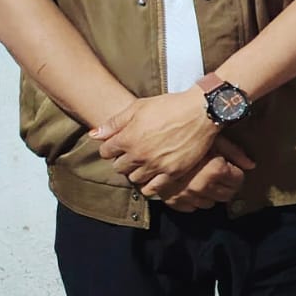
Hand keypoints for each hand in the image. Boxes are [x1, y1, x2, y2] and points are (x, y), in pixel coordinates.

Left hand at [96, 88, 217, 193]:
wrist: (201, 112)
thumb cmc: (169, 106)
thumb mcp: (138, 107)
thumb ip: (114, 122)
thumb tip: (94, 134)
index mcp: (127, 138)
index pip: (106, 152)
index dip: (110, 148)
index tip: (118, 145)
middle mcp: (139, 155)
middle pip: (119, 167)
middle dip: (122, 160)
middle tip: (132, 153)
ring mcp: (156, 165)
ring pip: (134, 179)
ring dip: (136, 172)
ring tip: (144, 164)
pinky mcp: (172, 173)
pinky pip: (153, 189)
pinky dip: (148, 186)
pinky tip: (152, 177)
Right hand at [155, 136, 254, 209]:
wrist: (155, 135)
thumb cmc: (189, 134)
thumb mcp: (214, 138)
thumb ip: (235, 152)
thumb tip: (252, 165)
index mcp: (216, 170)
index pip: (238, 181)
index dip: (237, 174)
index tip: (233, 170)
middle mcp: (201, 186)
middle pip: (226, 195)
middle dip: (227, 186)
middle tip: (222, 176)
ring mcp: (185, 194)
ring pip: (207, 203)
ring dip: (209, 194)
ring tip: (206, 180)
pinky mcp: (170, 199)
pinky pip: (187, 207)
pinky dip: (191, 200)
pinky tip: (191, 188)